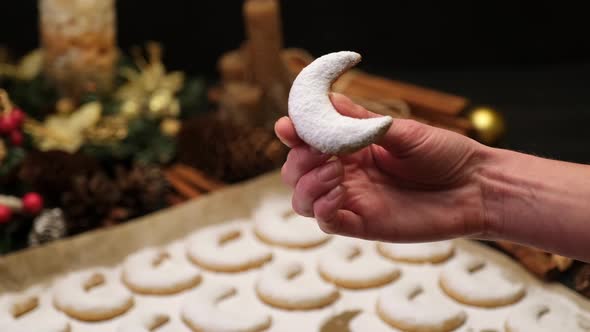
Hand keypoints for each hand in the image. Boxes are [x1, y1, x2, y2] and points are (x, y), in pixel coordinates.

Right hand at [276, 93, 486, 242]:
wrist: (475, 186)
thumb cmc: (443, 153)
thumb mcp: (399, 130)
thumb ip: (359, 121)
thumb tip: (325, 100)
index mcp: (351, 147)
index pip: (307, 140)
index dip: (293, 133)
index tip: (289, 126)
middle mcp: (345, 173)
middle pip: (295, 171)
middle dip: (297, 159)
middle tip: (318, 151)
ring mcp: (352, 200)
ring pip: (302, 199)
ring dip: (306, 183)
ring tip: (334, 170)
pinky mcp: (362, 224)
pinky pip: (326, 221)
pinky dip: (322, 207)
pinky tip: (339, 191)